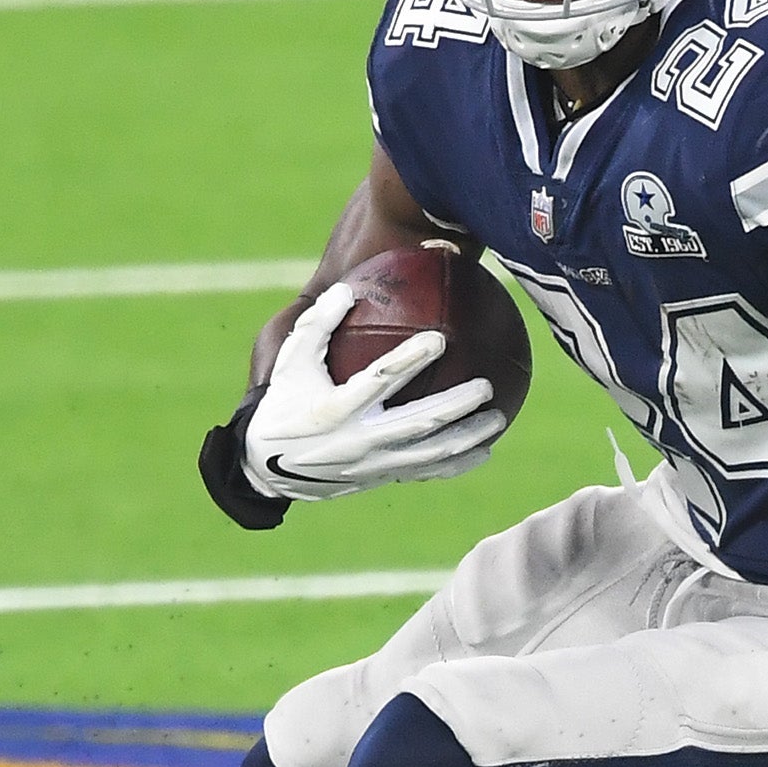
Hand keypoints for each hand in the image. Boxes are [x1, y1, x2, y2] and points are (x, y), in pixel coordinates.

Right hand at [242, 282, 504, 501]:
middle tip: (486, 386)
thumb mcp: (291, 360)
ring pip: (430, 455)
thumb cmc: (284, 402)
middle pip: (418, 424)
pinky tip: (484, 450)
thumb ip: (317, 323)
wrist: (269, 468)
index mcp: (336, 409)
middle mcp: (358, 441)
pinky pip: (426, 473)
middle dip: (455, 406)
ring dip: (467, 437)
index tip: (441, 338)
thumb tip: (348, 288)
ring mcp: (373, 466)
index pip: (379, 381)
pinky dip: (458, 464)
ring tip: (498, 418)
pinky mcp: (381, 479)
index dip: (410, 361)